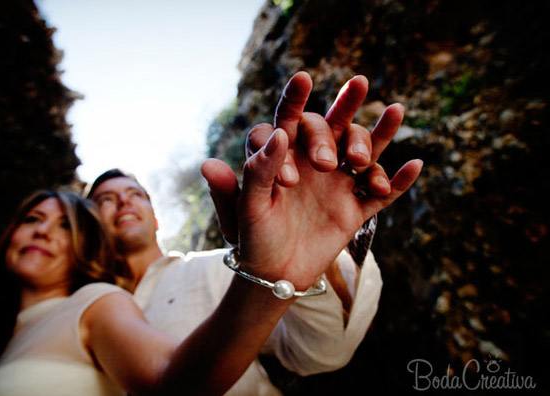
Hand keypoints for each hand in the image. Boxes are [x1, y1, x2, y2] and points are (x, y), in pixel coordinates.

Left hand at [202, 73, 421, 288]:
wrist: (274, 276)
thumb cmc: (253, 238)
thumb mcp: (247, 207)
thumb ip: (256, 172)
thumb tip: (276, 135)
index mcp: (283, 156)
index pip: (290, 119)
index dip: (296, 98)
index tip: (304, 78)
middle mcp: (313, 162)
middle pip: (334, 127)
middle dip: (334, 134)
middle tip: (325, 163)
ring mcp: (337, 183)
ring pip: (364, 151)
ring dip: (376, 139)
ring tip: (375, 142)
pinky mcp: (355, 209)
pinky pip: (382, 192)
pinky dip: (399, 181)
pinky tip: (415, 165)